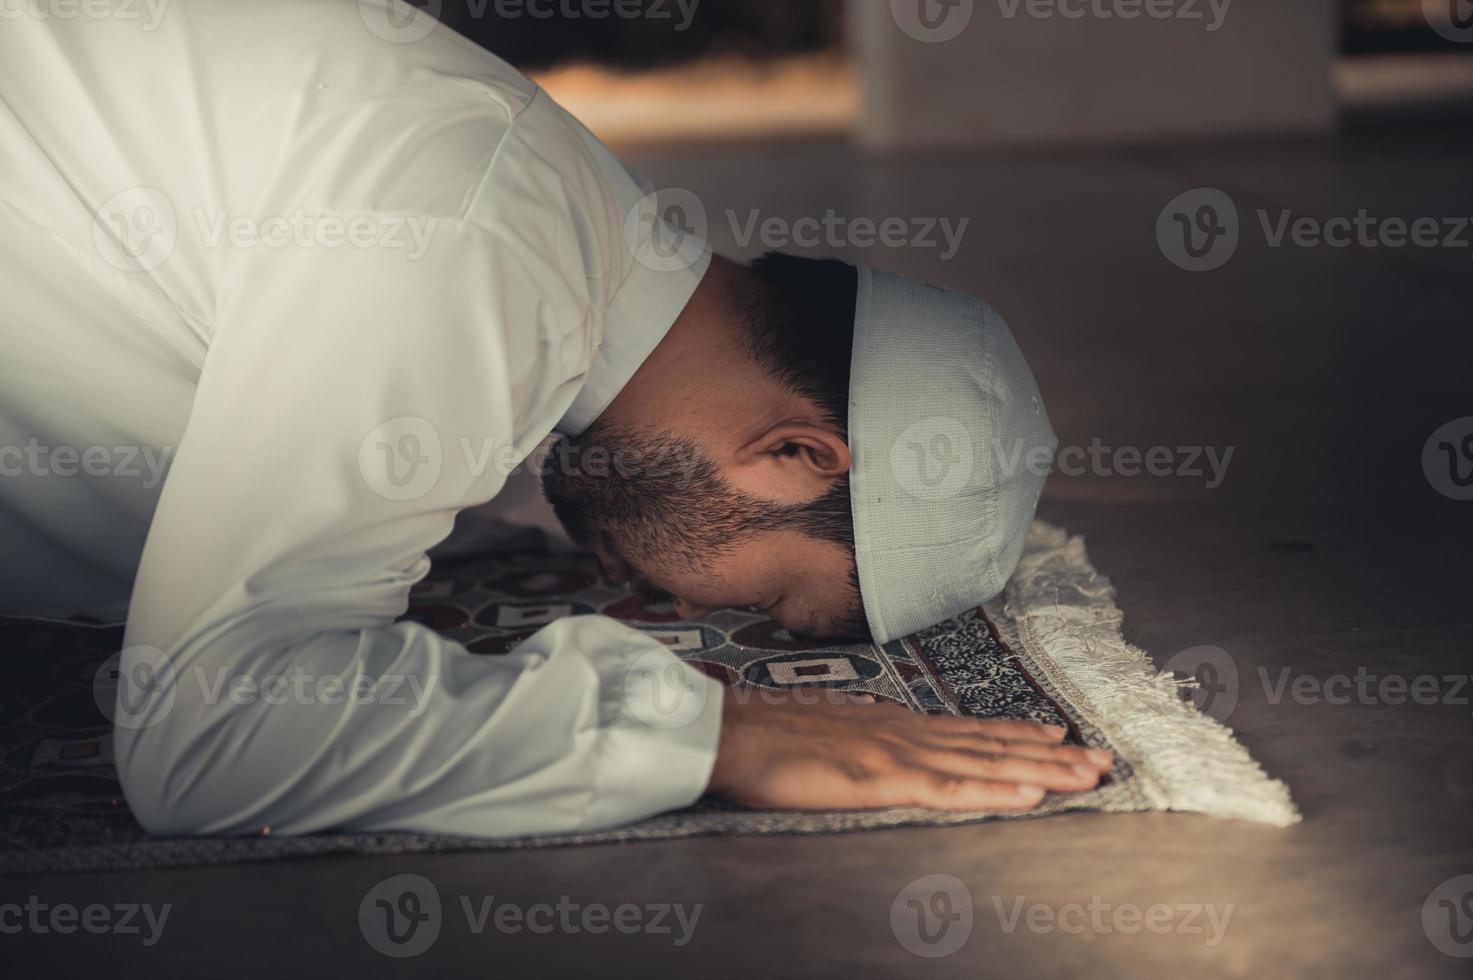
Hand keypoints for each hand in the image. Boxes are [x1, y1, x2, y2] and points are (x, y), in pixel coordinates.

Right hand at [707, 688, 1111, 811]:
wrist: (727, 732)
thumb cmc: (767, 736)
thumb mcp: (827, 735)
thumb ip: (861, 742)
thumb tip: (880, 748)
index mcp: (893, 726)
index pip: (969, 732)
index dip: (1018, 736)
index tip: (1060, 737)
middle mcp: (906, 735)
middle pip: (991, 745)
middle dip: (1052, 754)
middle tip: (1103, 759)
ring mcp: (897, 755)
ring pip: (985, 764)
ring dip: (1042, 769)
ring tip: (1088, 774)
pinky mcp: (881, 780)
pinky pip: (948, 790)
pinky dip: (994, 789)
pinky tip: (1030, 792)